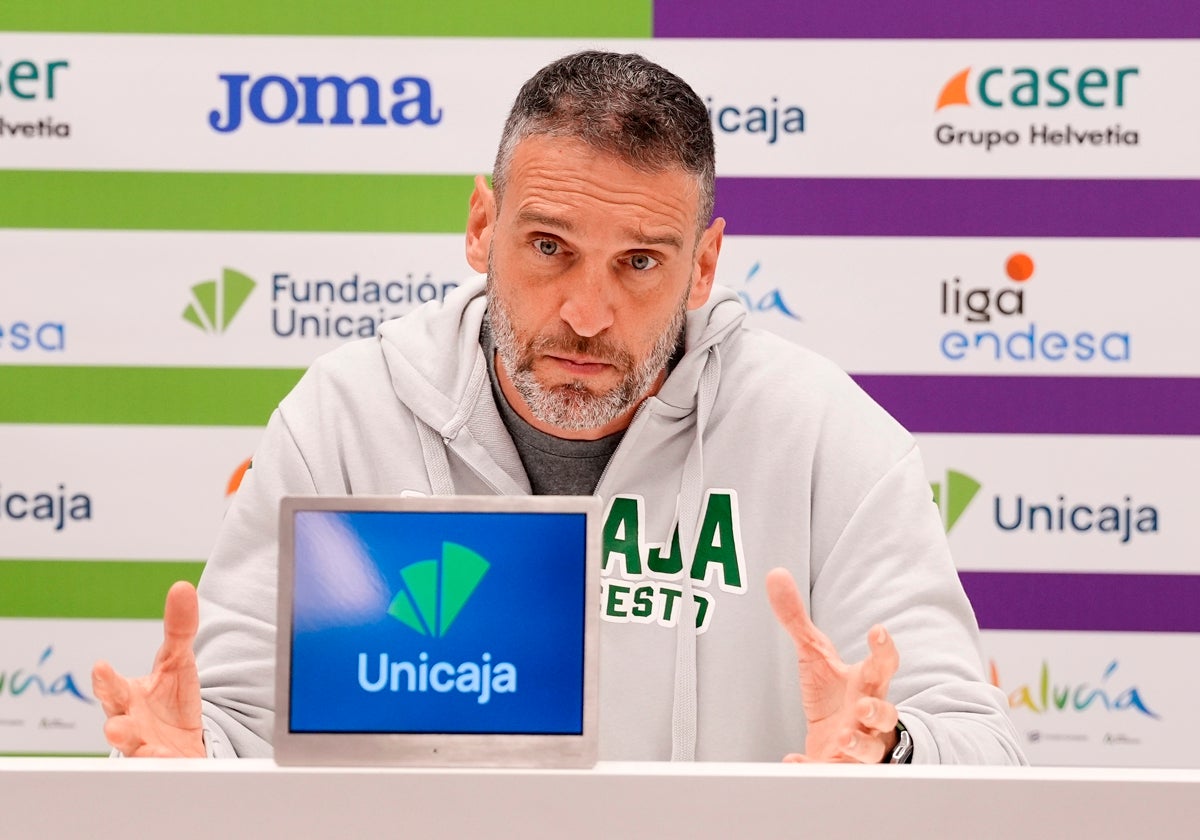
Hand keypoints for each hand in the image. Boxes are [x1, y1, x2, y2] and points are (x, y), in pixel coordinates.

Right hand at [91, 581, 205, 756]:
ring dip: (128, 742)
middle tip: (112, 721)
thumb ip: (180, 627)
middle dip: (112, 717)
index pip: (111, 686)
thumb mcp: (178, 660)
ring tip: (123, 736)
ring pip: (131, 747)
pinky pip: (158, 766)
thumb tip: (182, 587)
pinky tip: (163, 756)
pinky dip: (158, 761)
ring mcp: (143, 746)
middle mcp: (129, 721)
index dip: (105, 679)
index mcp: (128, 695)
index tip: (101, 667)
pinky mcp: (161, 765)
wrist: (183, 741)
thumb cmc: (170, 698)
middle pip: (115, 719)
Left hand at [766, 567, 900, 762]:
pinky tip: (793, 760)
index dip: (883, 648)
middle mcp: (870, 715)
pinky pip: (832, 772)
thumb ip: (795, 618)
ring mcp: (861, 745)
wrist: (841, 741)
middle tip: (864, 705)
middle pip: (886, 713)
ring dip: (856, 743)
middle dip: (878, 709)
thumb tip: (775, 574)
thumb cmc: (835, 693)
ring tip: (840, 737)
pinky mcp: (843, 769)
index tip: (878, 631)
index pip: (883, 664)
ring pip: (869, 748)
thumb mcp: (814, 654)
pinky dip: (811, 768)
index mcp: (866, 683)